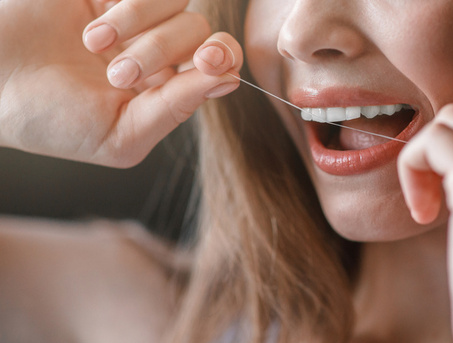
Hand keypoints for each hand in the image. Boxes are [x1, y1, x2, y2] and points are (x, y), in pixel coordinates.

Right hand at [0, 0, 242, 166]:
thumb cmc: (50, 121)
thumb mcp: (120, 135)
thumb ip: (175, 109)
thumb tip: (230, 79)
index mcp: (165, 89)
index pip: (218, 63)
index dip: (223, 57)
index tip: (209, 61)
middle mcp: (155, 51)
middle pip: (199, 31)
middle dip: (165, 51)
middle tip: (119, 74)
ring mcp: (133, 18)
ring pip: (178, 3)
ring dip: (142, 26)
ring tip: (96, 48)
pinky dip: (128, 7)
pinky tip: (92, 30)